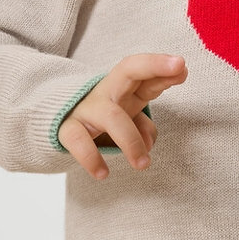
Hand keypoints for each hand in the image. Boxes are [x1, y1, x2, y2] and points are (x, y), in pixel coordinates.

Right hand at [57, 53, 187, 178]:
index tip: (183, 66)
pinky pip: (79, 140)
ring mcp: (87, 109)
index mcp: (125, 88)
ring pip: (112, 116)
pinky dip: (91, 158)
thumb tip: (149, 142)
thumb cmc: (103, 121)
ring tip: (143, 164)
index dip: (163, 67)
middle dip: (153, 66)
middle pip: (128, 70)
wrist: (55, 124)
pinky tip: (103, 173)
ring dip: (131, 141)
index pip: (144, 72)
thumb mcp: (127, 119)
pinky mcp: (68, 129)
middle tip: (180, 68)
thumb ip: (143, 126)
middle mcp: (107, 92)